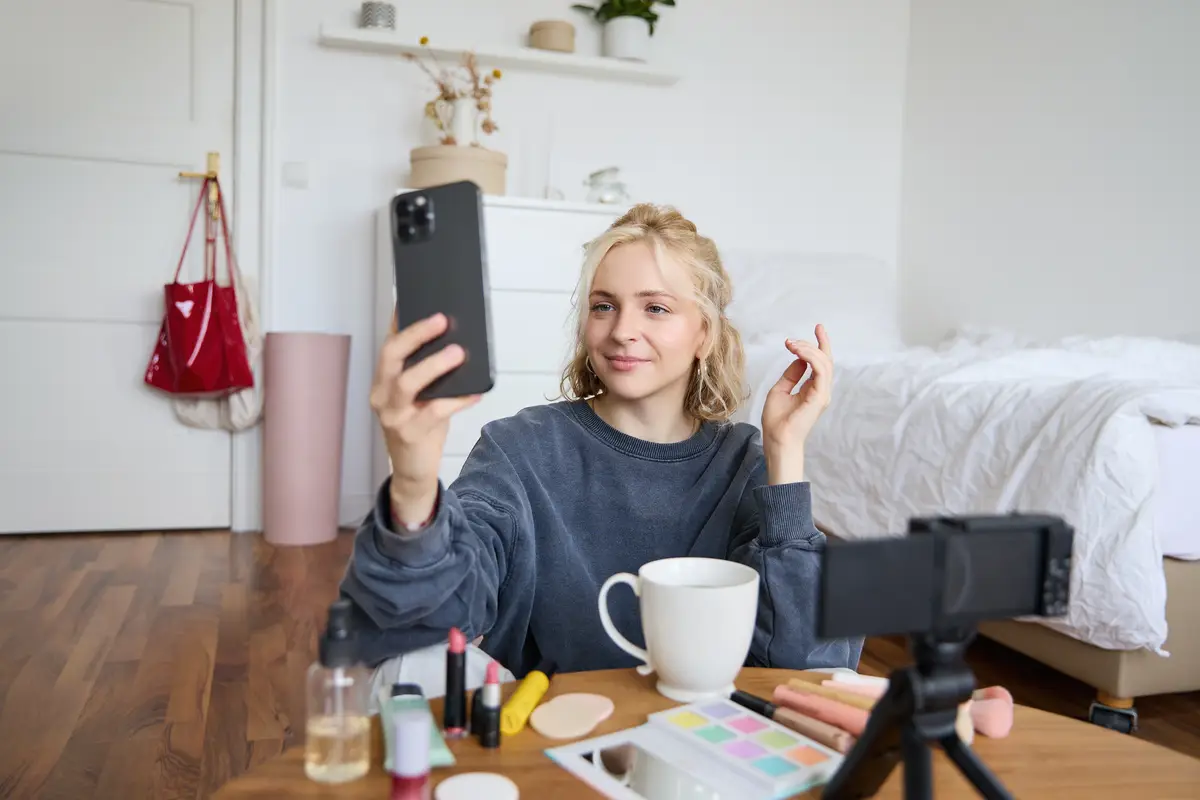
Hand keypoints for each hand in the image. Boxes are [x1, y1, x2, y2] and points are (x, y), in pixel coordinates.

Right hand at [370, 312, 480, 524]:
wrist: (414, 470)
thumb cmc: (420, 426)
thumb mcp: (420, 396)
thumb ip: (427, 372)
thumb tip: (455, 340)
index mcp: (383, 381)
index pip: (388, 344)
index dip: (399, 322)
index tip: (411, 298)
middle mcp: (381, 395)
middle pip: (392, 357)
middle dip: (416, 335)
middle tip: (442, 320)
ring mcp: (393, 416)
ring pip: (408, 383)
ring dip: (435, 365)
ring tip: (459, 353)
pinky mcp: (409, 434)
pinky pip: (434, 412)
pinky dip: (456, 400)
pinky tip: (474, 392)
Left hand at [760, 324, 833, 483]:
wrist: (777, 439)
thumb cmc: (777, 420)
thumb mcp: (780, 390)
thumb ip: (791, 375)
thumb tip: (799, 359)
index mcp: (813, 389)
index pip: (821, 363)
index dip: (820, 344)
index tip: (817, 328)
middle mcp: (821, 390)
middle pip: (825, 360)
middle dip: (814, 343)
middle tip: (793, 340)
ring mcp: (822, 393)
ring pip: (824, 362)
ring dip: (808, 349)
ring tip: (792, 344)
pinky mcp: (819, 396)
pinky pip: (820, 370)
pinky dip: (811, 357)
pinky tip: (797, 352)